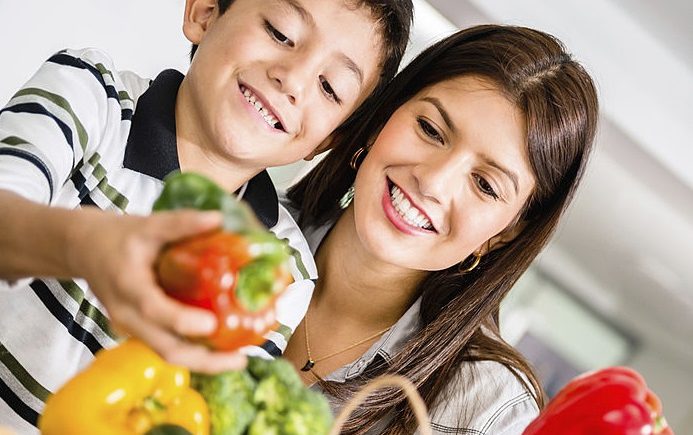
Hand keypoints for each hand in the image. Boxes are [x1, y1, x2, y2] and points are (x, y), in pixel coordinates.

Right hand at [70, 208, 246, 372]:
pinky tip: (219, 349)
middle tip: (240, 360)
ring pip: (166, 353)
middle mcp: (127, 314)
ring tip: (237, 359)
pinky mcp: (139, 330)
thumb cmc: (116, 236)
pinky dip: (193, 353)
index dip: (182, 320)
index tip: (211, 324)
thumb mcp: (147, 224)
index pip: (153, 309)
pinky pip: (166, 347)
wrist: (83, 249)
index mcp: (128, 285)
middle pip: (165, 348)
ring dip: (202, 362)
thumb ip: (180, 223)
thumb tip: (217, 218)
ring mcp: (131, 327)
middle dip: (204, 361)